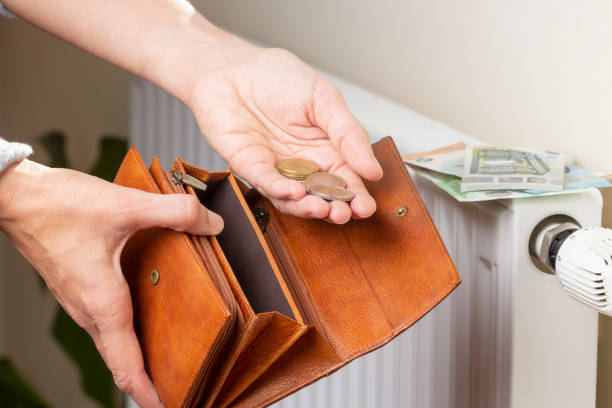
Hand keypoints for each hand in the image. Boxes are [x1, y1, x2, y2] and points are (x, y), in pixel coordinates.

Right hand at [0, 159, 223, 407]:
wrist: (15, 197)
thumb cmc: (58, 206)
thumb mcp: (126, 205)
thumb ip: (176, 213)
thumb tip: (213, 223)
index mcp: (102, 302)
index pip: (127, 364)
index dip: (149, 392)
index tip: (170, 404)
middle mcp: (88, 309)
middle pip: (121, 359)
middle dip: (150, 378)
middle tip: (182, 384)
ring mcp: (79, 300)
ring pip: (112, 340)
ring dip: (138, 354)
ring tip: (169, 355)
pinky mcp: (77, 287)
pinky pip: (105, 321)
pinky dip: (127, 331)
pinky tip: (146, 313)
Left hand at [189, 47, 382, 223]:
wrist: (232, 67)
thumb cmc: (277, 76)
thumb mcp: (325, 99)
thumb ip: (349, 134)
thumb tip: (372, 169)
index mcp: (325, 148)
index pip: (345, 179)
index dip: (356, 196)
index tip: (365, 208)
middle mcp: (301, 163)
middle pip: (321, 195)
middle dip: (335, 209)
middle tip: (345, 214)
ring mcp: (275, 168)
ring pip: (293, 197)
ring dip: (308, 207)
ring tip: (322, 209)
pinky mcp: (249, 166)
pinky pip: (266, 183)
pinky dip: (280, 190)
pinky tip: (294, 193)